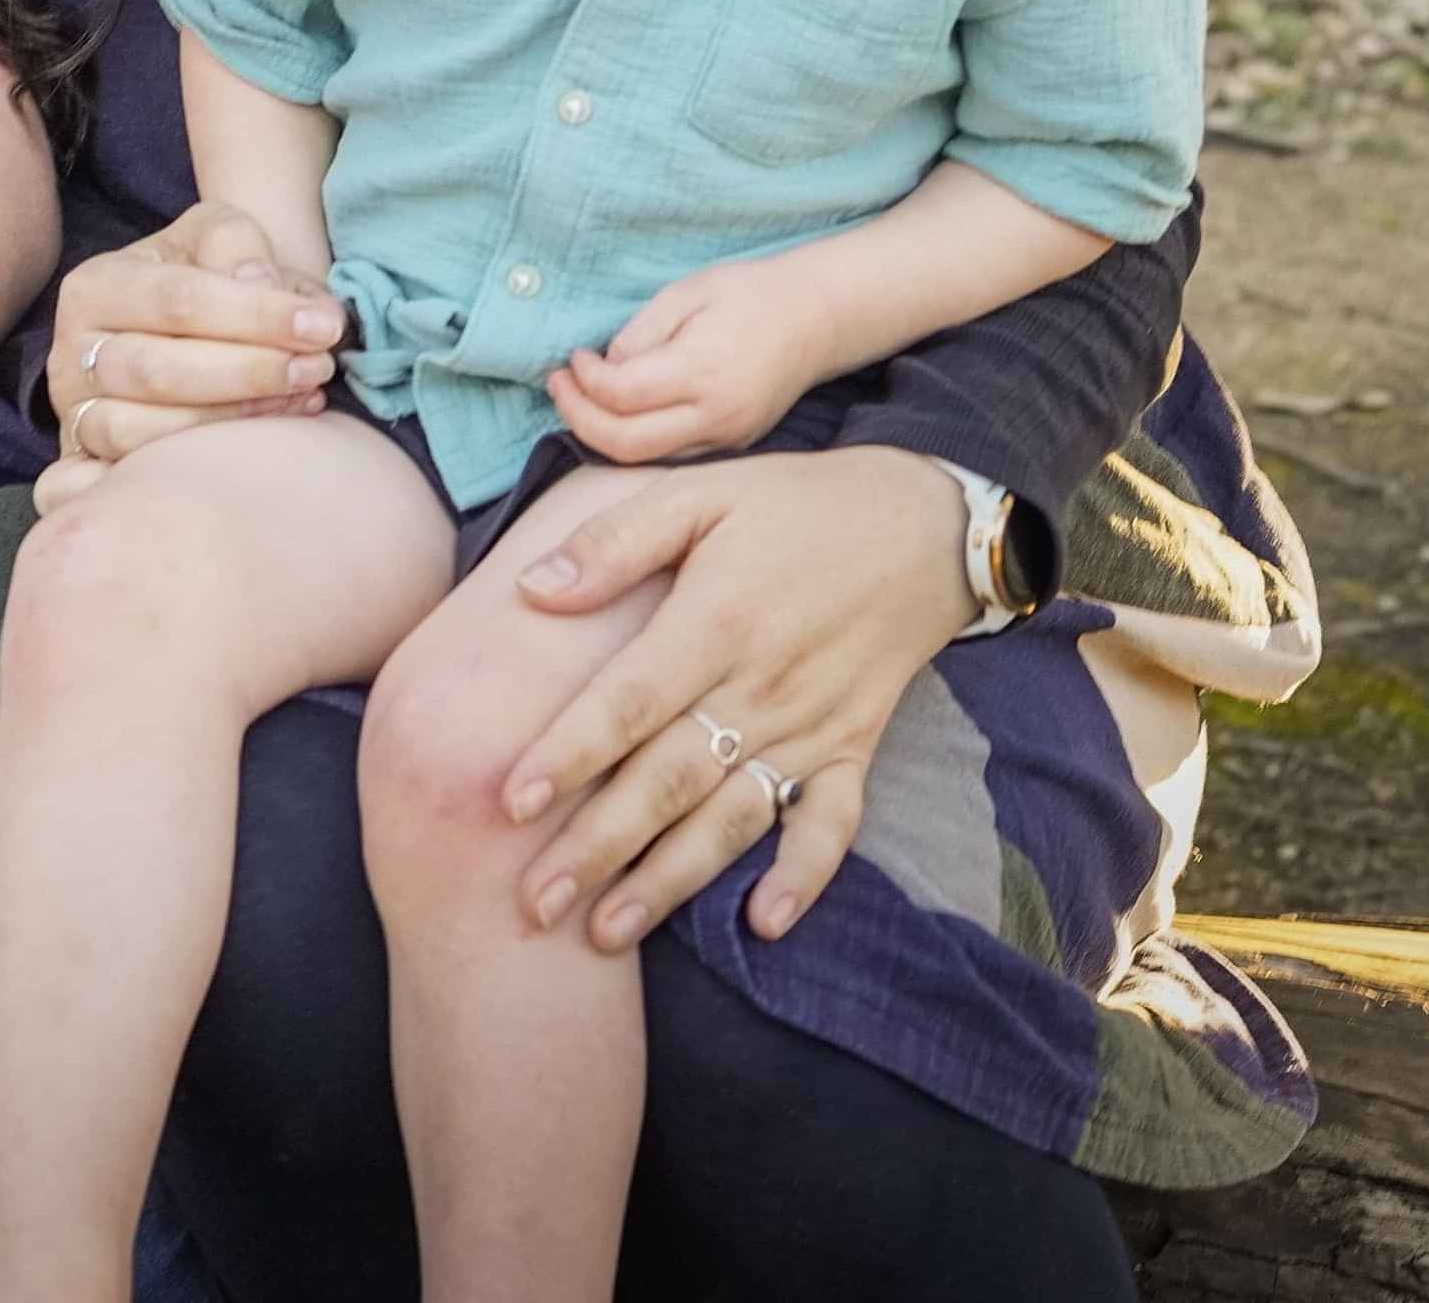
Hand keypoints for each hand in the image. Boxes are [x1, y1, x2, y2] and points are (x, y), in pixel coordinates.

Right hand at [33, 203, 342, 506]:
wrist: (174, 334)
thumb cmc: (201, 281)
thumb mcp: (213, 238)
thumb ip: (236, 245)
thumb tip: (262, 284)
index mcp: (96, 286)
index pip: (178, 299)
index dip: (256, 314)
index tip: (323, 325)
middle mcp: (70, 352)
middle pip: (159, 370)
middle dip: (251, 370)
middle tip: (320, 366)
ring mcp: (76, 413)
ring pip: (146, 427)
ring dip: (236, 417)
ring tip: (305, 393)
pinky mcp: (89, 460)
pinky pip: (139, 468)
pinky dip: (205, 454)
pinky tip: (266, 427)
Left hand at [493, 443, 972, 952]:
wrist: (919, 528)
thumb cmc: (789, 508)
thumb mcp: (699, 495)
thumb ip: (614, 541)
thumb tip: (532, 589)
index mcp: (714, 623)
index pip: (627, 702)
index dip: (569, 754)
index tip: (509, 804)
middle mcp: (759, 688)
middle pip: (666, 781)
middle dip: (597, 847)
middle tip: (534, 904)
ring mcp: (810, 728)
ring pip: (730, 819)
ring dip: (670, 880)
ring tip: (606, 933)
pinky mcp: (853, 750)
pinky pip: (832, 826)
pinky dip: (804, 877)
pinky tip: (763, 925)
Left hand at [547, 260, 825, 464]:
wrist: (817, 318)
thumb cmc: (748, 294)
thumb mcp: (685, 293)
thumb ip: (639, 334)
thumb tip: (604, 370)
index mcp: (704, 370)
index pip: (622, 394)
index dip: (583, 380)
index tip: (572, 357)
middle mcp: (717, 415)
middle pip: (624, 444)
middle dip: (577, 417)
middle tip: (558, 384)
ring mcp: (727, 437)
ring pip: (644, 459)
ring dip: (600, 434)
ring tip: (579, 398)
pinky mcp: (732, 444)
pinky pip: (669, 455)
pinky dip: (633, 440)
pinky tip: (617, 411)